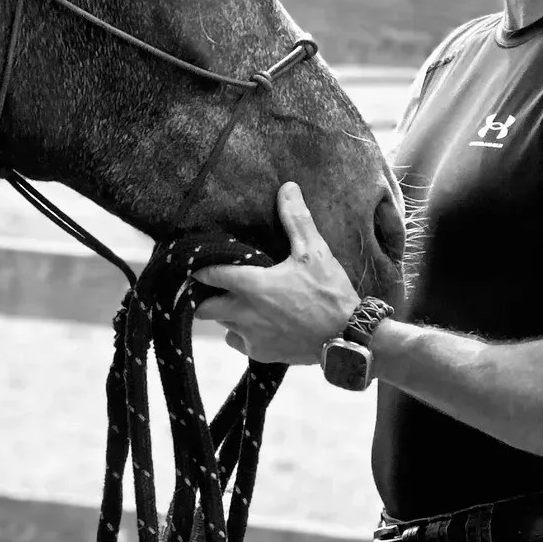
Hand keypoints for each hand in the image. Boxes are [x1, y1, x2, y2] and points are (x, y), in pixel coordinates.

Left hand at [193, 183, 359, 364]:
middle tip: (211, 286)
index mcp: (252, 285)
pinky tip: (252, 323)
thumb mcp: (314, 252)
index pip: (211, 275)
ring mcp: (250, 335)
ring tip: (233, 300)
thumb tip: (287, 188)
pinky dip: (239, 332)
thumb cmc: (329, 293)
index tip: (196, 263)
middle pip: (204, 308)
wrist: (346, 337)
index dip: (200, 268)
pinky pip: (237, 341)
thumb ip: (296, 220)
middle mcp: (244, 313)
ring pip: (221, 323)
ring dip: (223, 312)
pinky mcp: (260, 353)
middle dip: (203, 296)